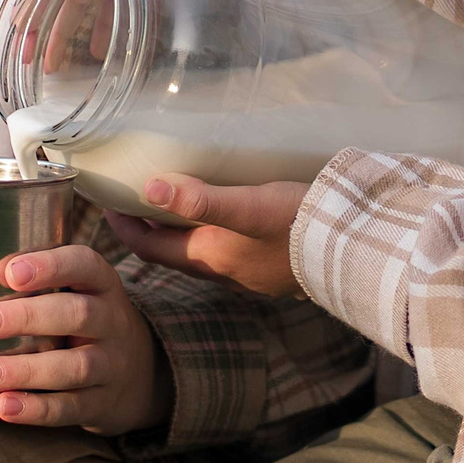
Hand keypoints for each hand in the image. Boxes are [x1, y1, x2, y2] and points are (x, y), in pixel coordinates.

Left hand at [0, 245, 172, 433]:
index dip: (48, 266)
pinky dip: (35, 409)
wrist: (141, 374)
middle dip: (25, 318)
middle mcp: (113, 322)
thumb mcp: (77, 291)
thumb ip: (38, 281)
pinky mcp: (102, 405)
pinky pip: (71, 408)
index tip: (7, 273)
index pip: (83, 265)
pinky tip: (3, 404)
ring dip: (24, 370)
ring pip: (74, 367)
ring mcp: (112, 366)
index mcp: (102, 284)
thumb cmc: (86, 322)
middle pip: (77, 315)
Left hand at [105, 175, 307, 297]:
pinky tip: (228, 211)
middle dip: (149, 226)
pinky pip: (230, 251)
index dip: (124, 227)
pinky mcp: (275, 268)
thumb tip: (148, 188)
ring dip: (181, 229)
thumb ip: (200, 198)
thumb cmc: (299, 224)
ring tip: (175, 196)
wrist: (357, 249)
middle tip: (135, 196)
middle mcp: (225, 272)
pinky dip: (212, 232)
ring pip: (201, 251)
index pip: (149, 247)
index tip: (107, 203)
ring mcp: (252, 274)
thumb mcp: (247, 205)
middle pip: (172, 250)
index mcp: (210, 258)